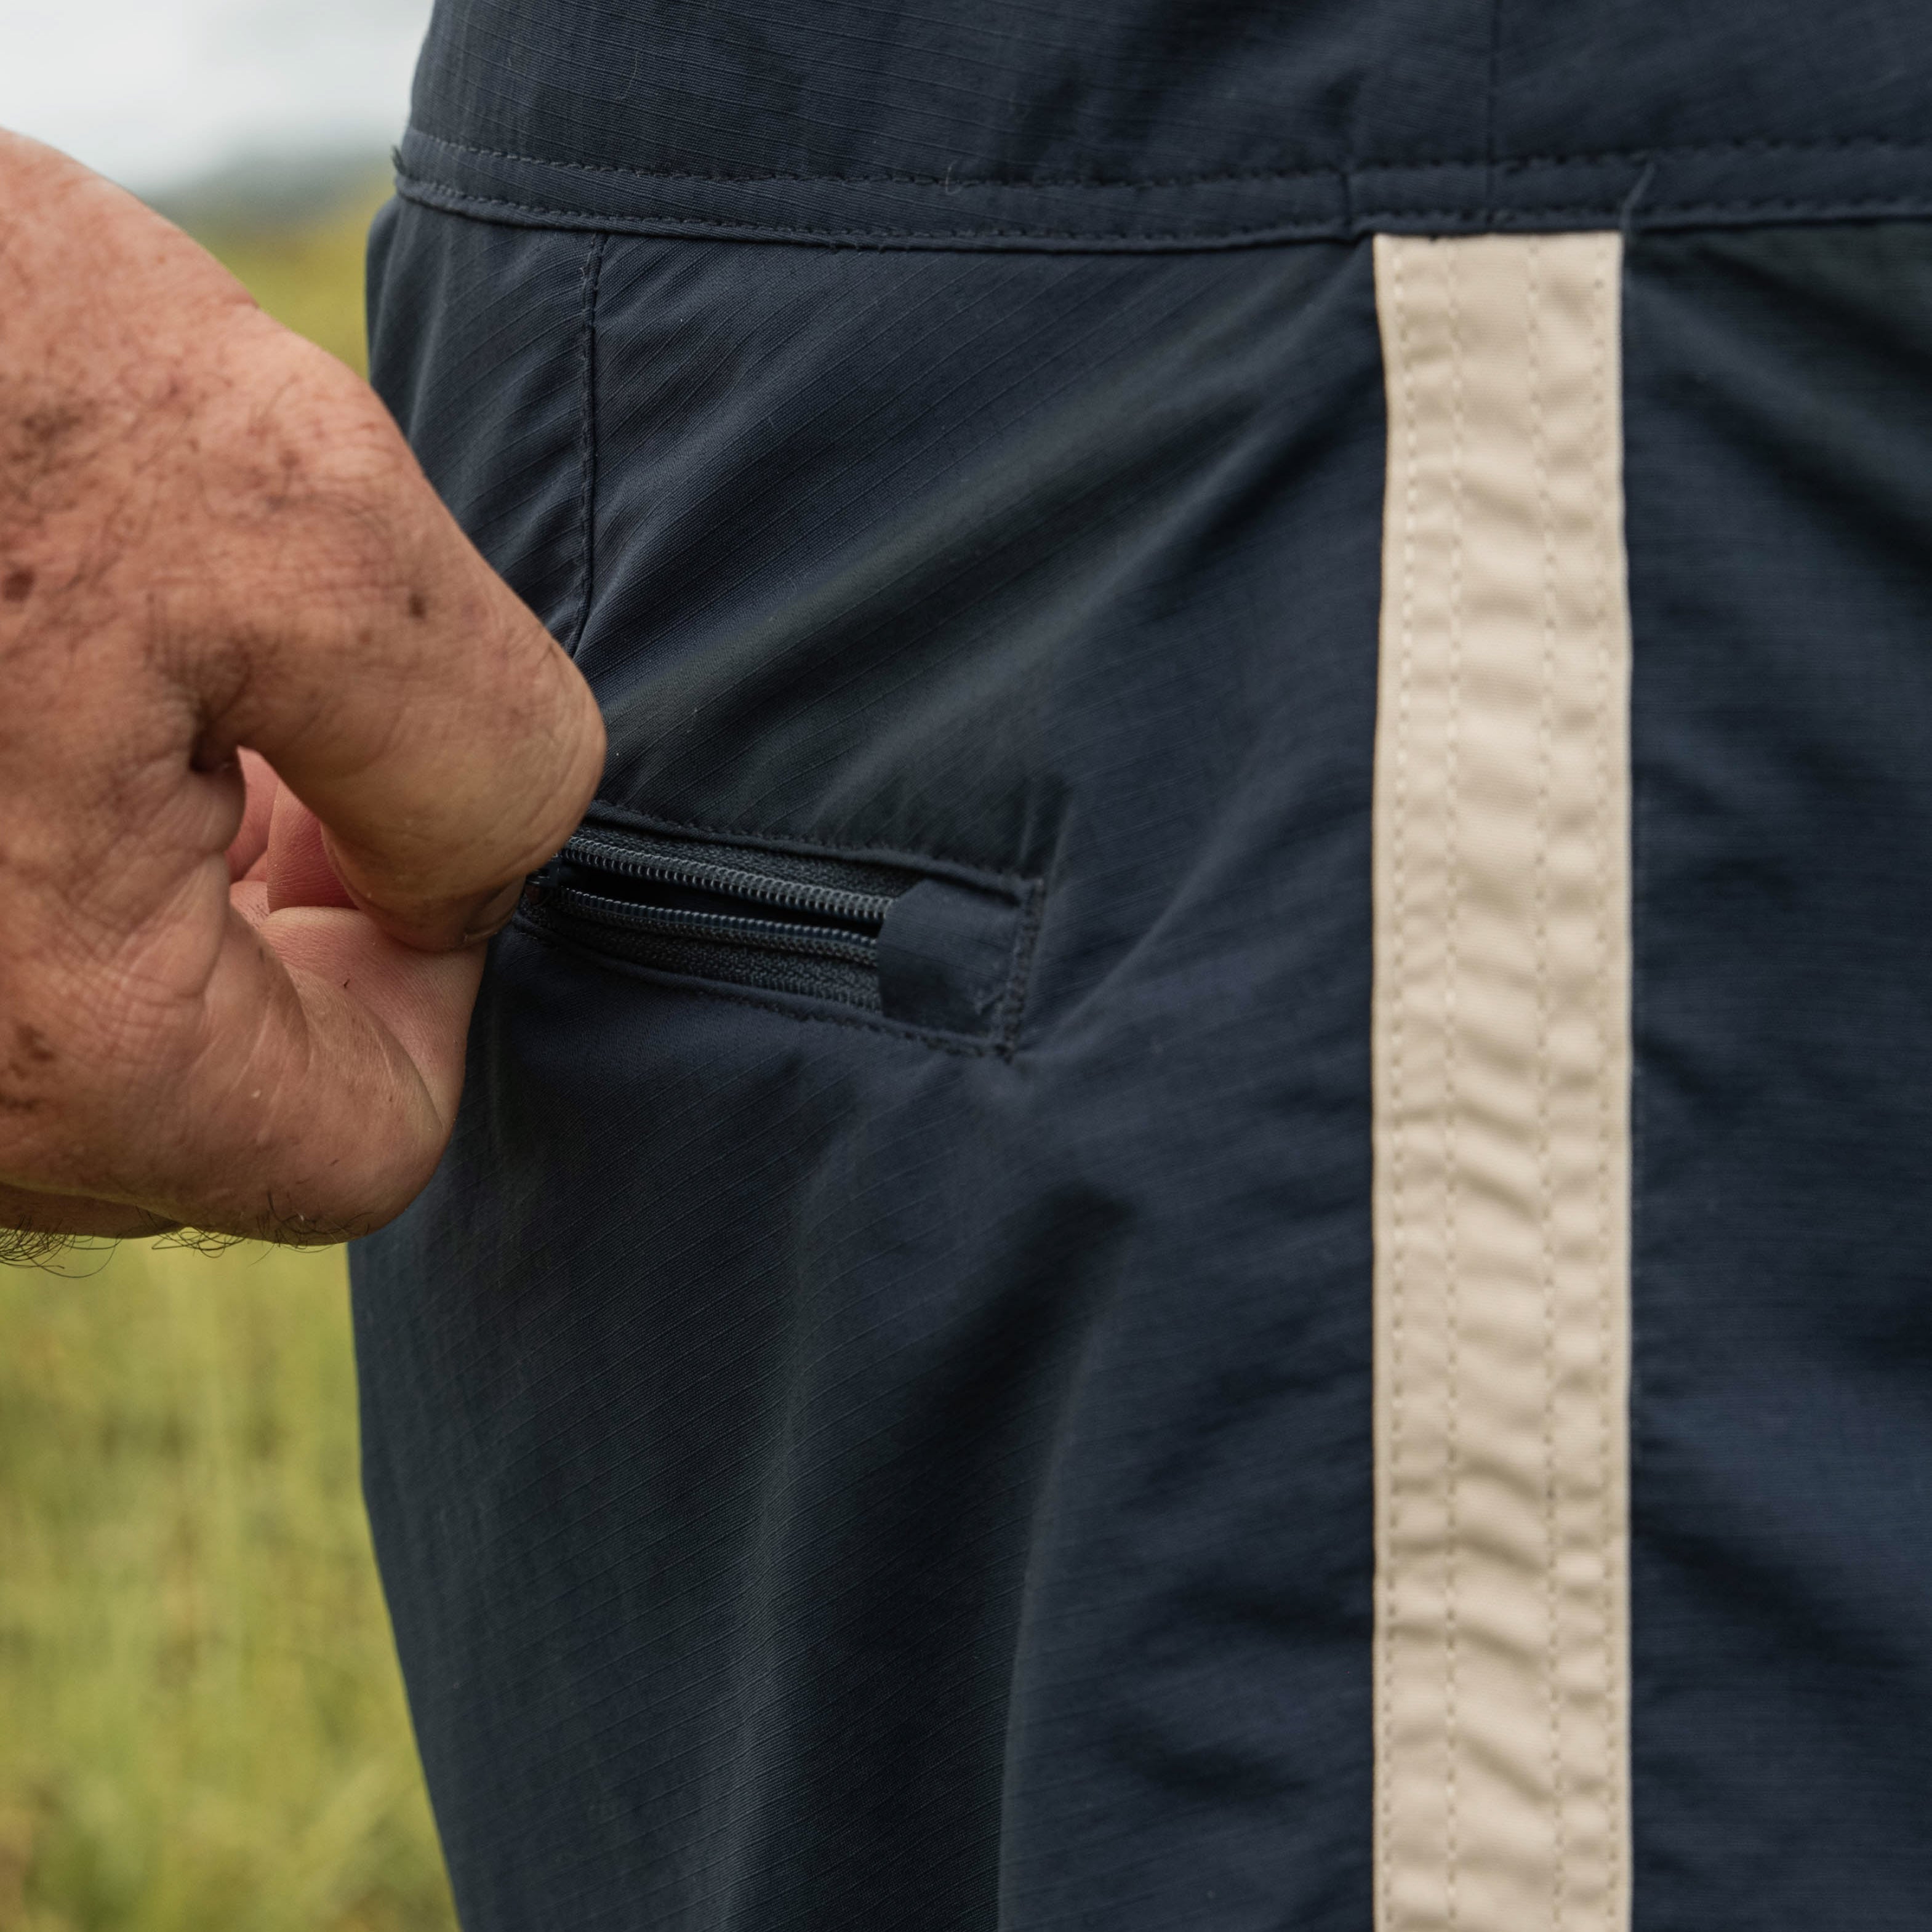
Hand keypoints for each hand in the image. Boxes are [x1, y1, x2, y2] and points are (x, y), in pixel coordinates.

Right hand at [0, 132, 604, 1250]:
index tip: (392, 803)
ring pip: (96, 1043)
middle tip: (258, 715)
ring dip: (168, 887)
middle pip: (219, 1105)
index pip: (360, 1147)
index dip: (432, 977)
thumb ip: (481, 766)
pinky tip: (40, 693)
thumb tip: (466, 892)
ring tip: (137, 681)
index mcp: (58, 1057)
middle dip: (292, 926)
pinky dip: (50, 860)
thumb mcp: (314, 524)